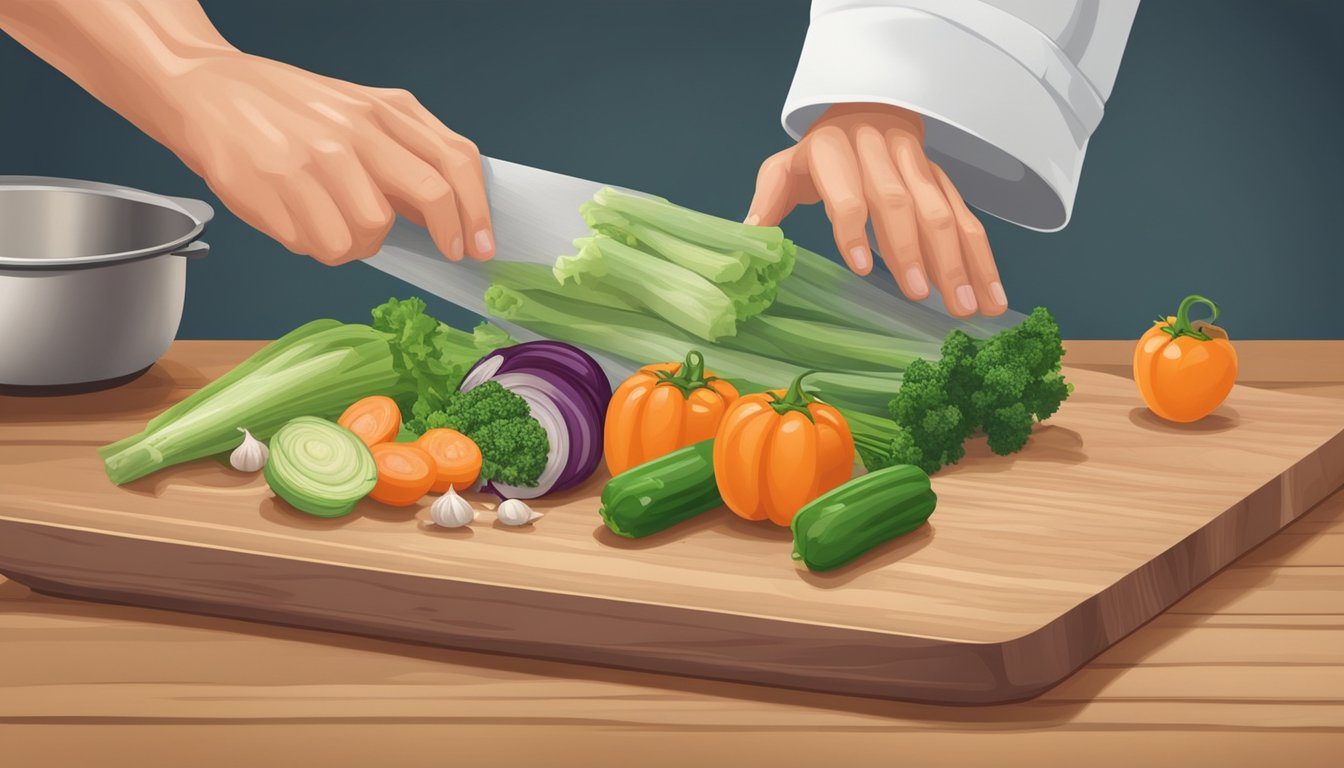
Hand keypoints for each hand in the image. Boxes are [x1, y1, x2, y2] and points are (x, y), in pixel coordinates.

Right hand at [156, 52, 491, 264]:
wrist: (204, 91)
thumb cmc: (285, 107)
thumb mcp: (356, 110)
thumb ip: (402, 151)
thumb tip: (446, 210)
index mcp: (380, 109)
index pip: (453, 159)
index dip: (475, 209)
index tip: (478, 243)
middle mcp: (354, 131)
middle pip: (428, 196)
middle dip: (444, 234)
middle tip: (445, 251)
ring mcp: (315, 161)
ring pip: (371, 233)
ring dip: (361, 243)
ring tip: (335, 221)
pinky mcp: (278, 190)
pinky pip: (321, 245)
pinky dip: (316, 245)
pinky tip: (299, 219)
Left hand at [748, 104, 1005, 316]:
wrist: (867, 110)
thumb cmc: (820, 154)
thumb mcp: (787, 168)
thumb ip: (769, 199)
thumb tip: (749, 235)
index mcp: (835, 149)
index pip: (848, 191)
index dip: (854, 227)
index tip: (862, 269)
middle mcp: (881, 153)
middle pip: (901, 204)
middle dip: (915, 253)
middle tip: (924, 297)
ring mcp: (917, 167)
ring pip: (943, 212)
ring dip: (958, 262)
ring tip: (968, 308)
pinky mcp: (942, 182)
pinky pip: (967, 218)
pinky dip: (982, 259)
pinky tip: (991, 294)